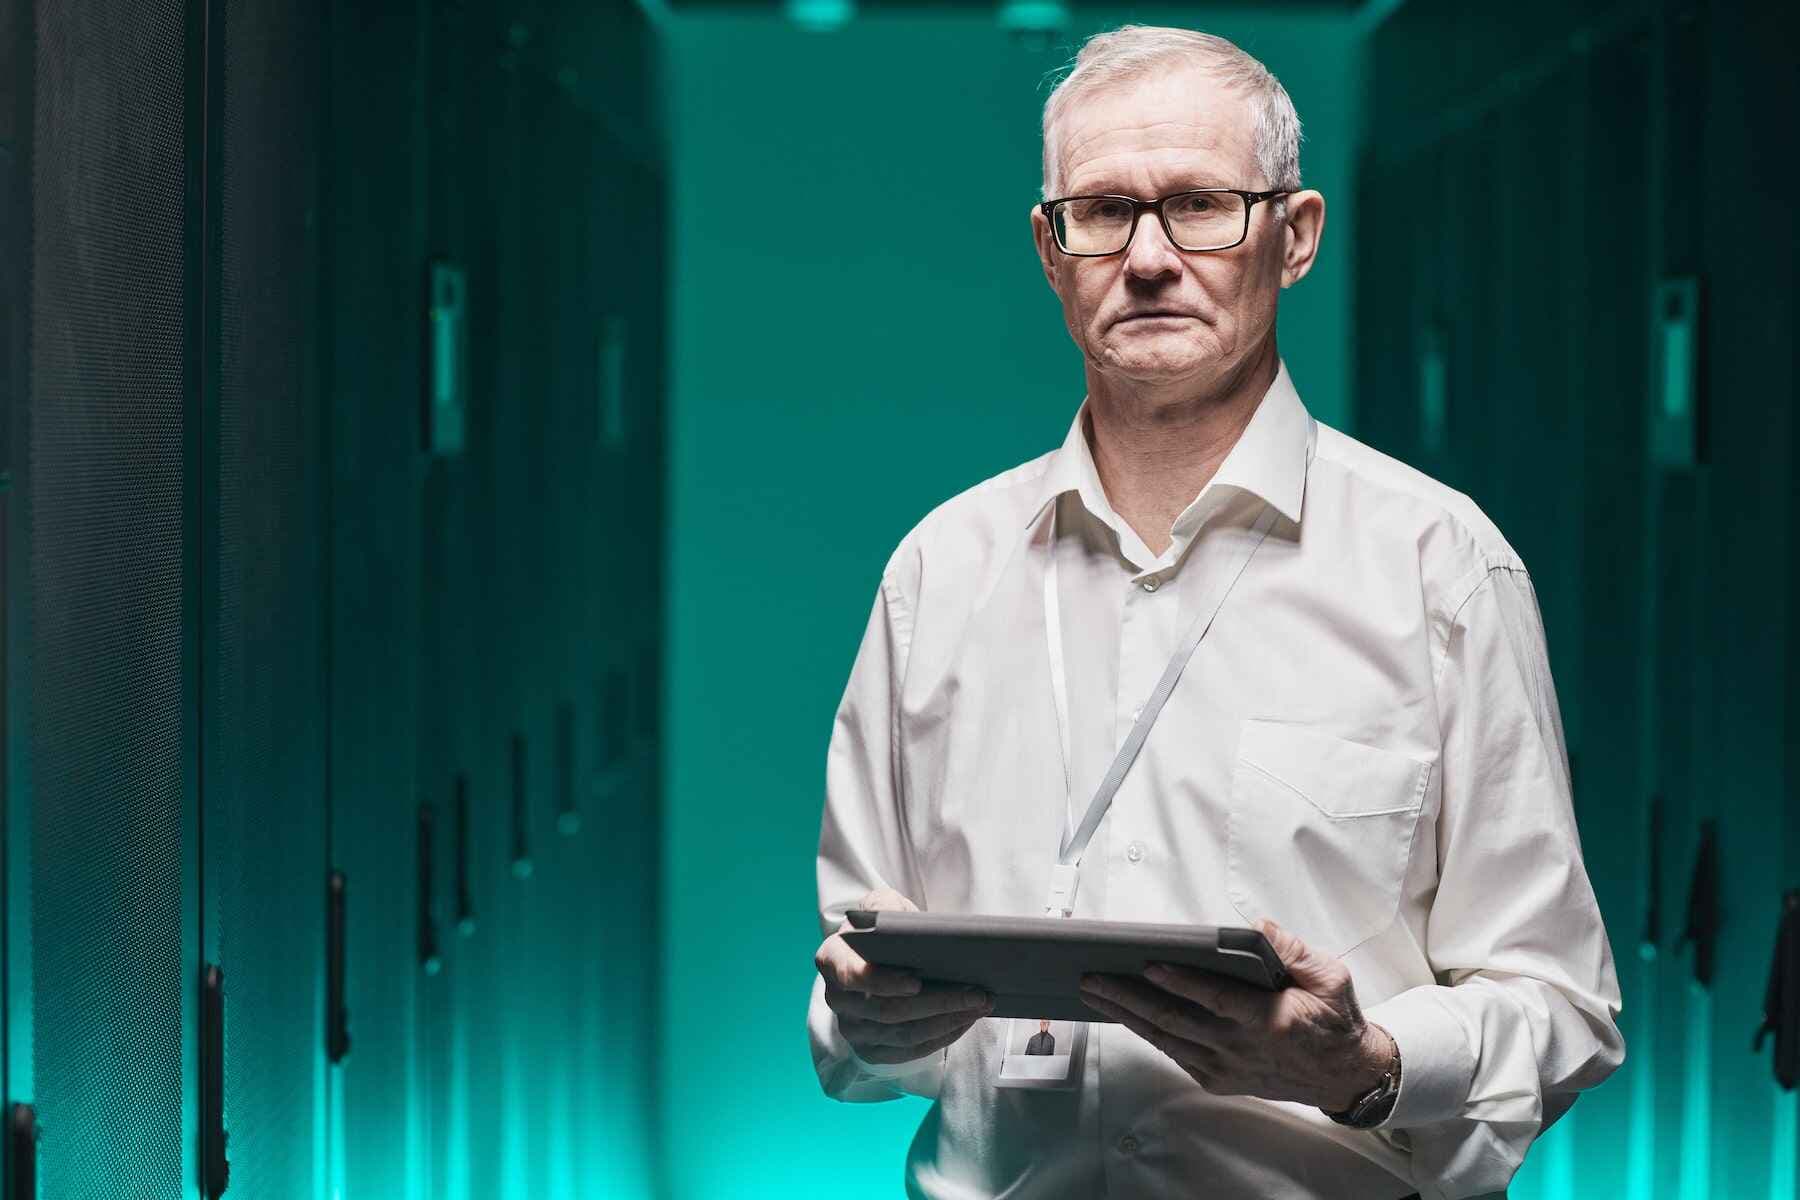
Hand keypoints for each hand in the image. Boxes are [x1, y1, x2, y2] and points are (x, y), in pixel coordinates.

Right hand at [816, 887, 993, 1065]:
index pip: (852, 976)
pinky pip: (908, 1052)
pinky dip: (940, 1038)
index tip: (916, 981)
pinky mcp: (870, 1050)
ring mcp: (852, 1029)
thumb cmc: (882, 930)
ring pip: (903, 1034)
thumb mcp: (882, 905)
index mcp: (832, 959)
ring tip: (979, 1005)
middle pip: (887, 1010)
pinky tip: (964, 1021)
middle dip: (937, 1003)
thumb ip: (886, 906)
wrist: (877, 955)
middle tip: (976, 993)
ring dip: (946, 1021)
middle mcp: (836, 999)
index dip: (882, 983)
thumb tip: (901, 924)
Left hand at [1078, 918, 1395, 1110]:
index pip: (1216, 1000)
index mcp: (1271, 1021)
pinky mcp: (1218, 1079)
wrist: (1343, 1075)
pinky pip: (1175, 1053)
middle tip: (1094, 977)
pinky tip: (1124, 1013)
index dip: (1182, 983)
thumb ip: (1294, 950)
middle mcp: (1242, 1048)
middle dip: (1129, 997)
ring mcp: (1227, 1068)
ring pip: (1166, 1039)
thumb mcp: (1331, 977)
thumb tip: (1258, 927)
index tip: (1151, 964)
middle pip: (1175, 1021)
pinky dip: (1146, 1032)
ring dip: (1126, 1015)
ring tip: (1095, 991)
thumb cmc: (1333, 1021)